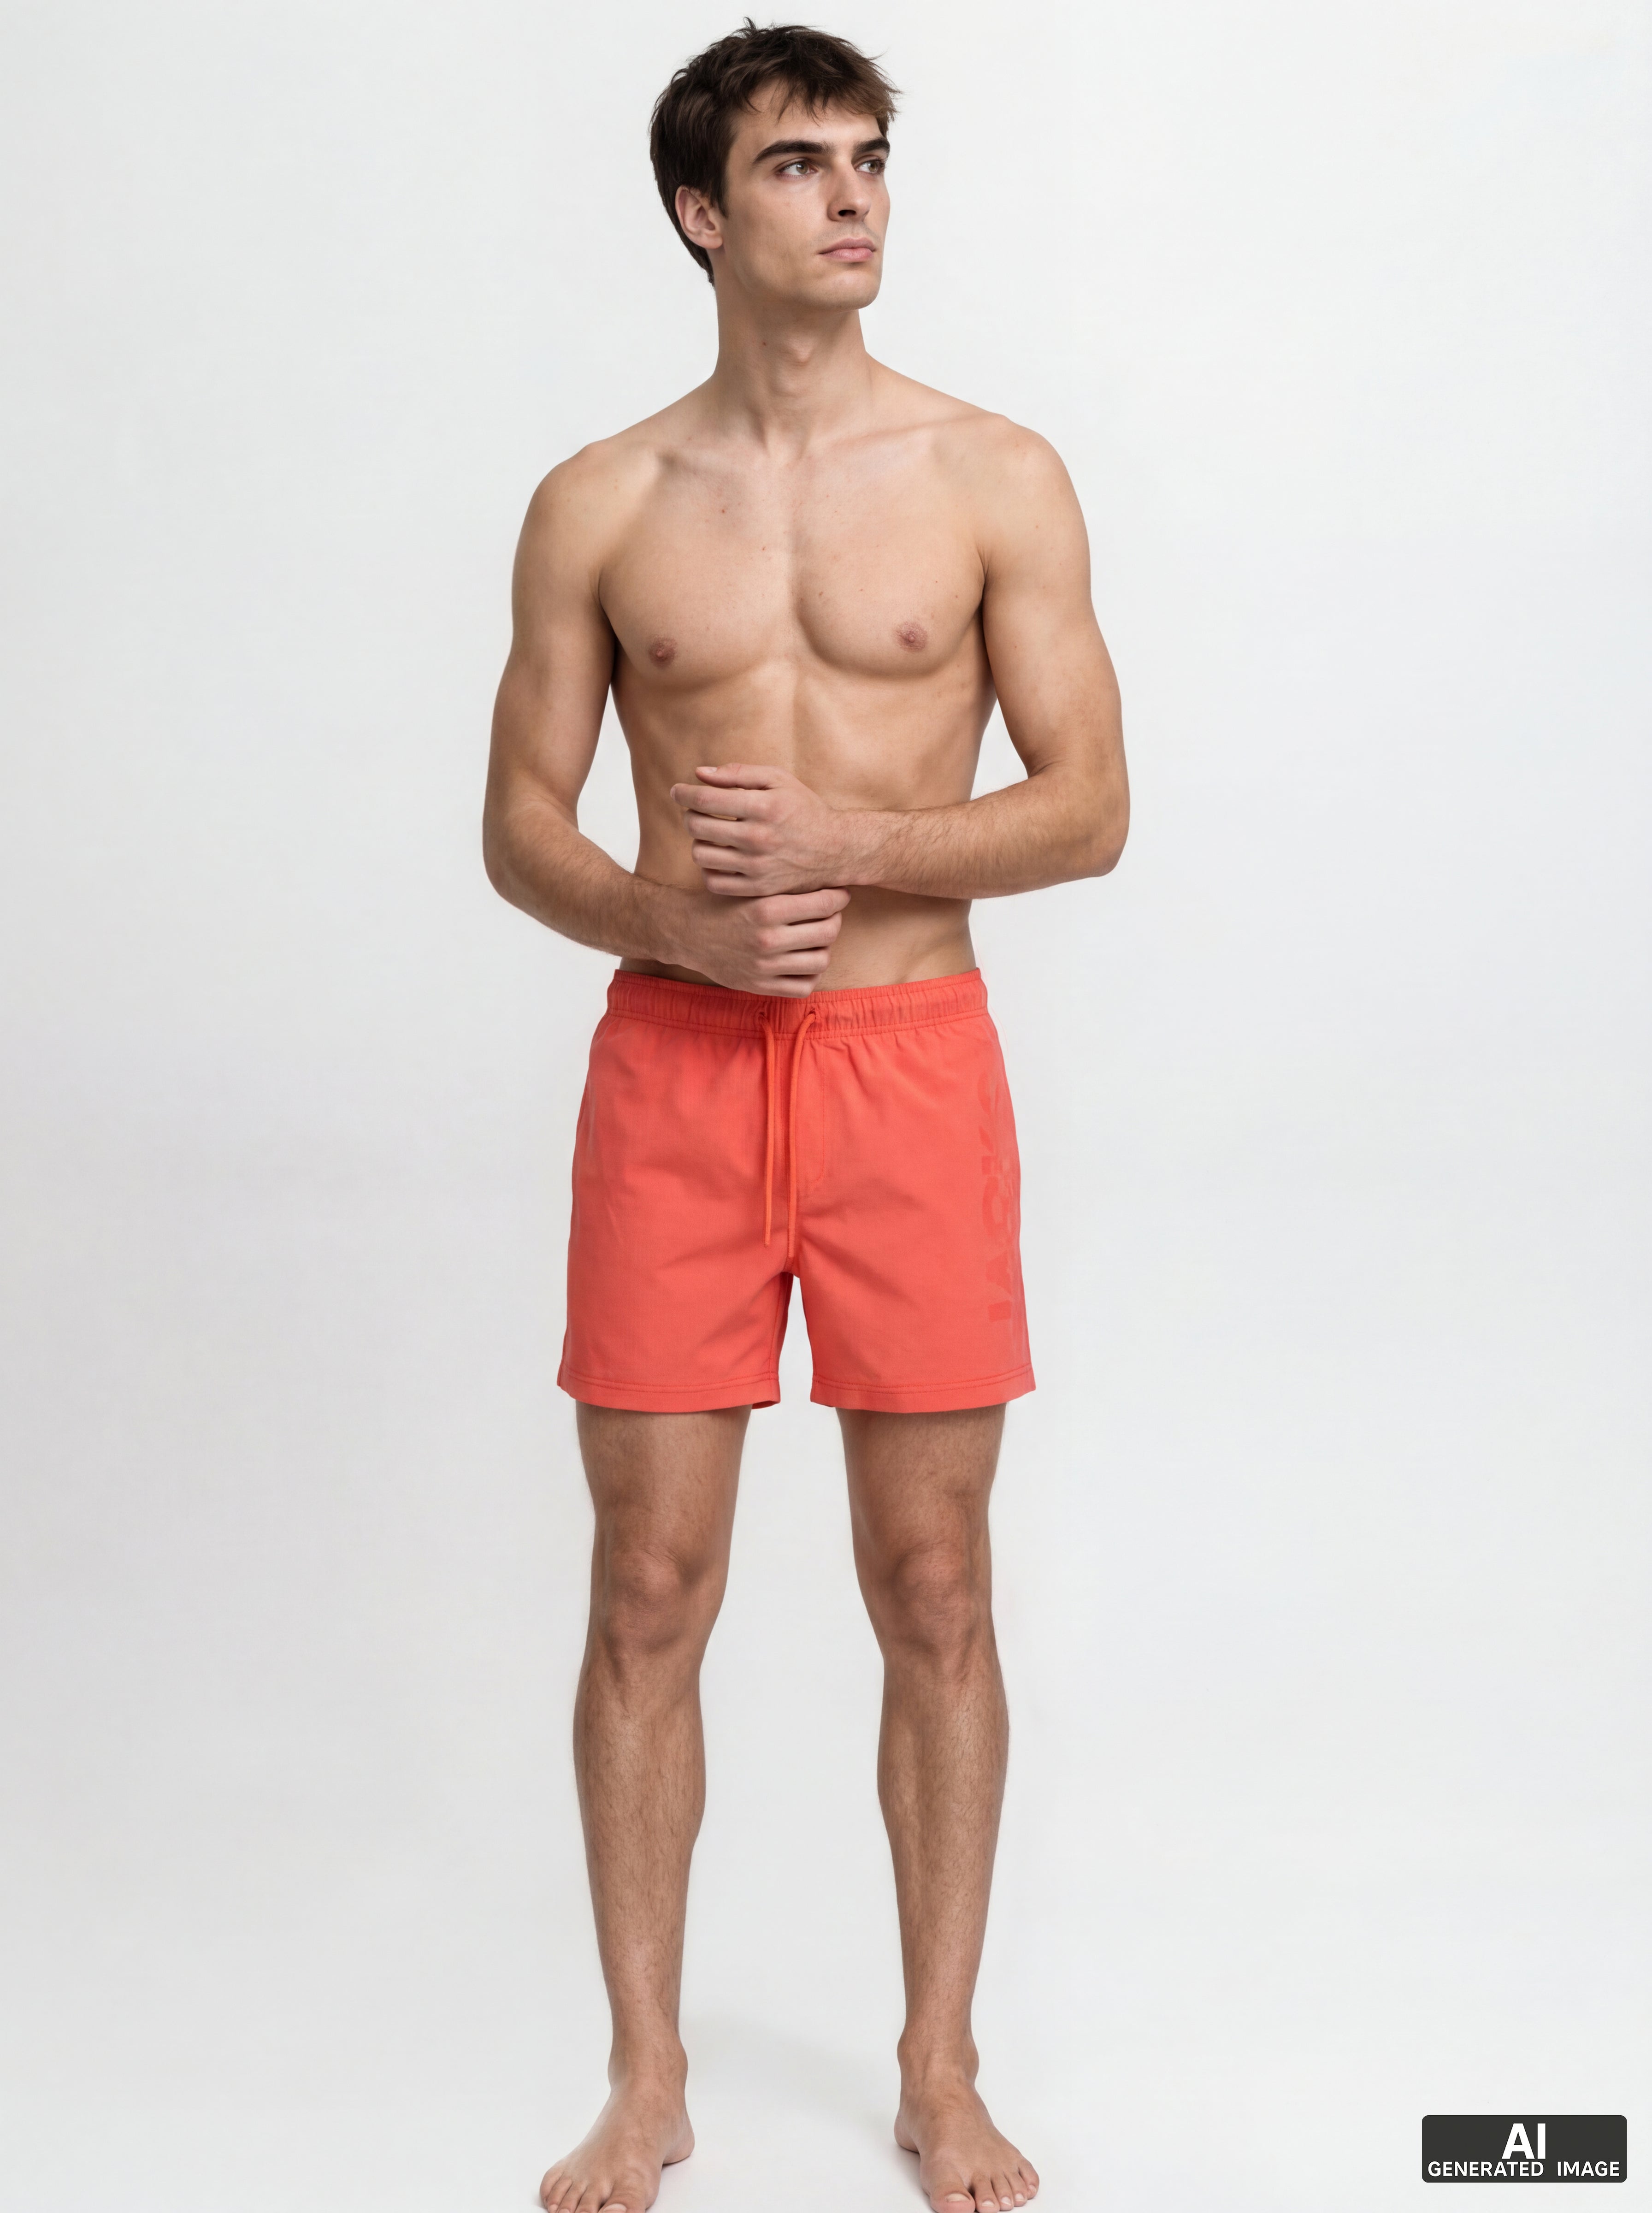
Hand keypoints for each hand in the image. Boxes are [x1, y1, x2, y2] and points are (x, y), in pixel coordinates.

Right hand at [667, 885, 849, 996]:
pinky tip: (805, 961)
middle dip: (835, 920)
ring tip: (818, 939)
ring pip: (821, 961)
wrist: (687, 933)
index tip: (840, 894)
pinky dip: (811, 974)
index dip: (839, 897)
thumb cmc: (723, 906)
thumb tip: (829, 884)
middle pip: (828, 932)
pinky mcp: (760, 986)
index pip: (824, 903)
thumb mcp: (751, 890)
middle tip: (831, 915)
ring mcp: (764, 967)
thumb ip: (785, 888)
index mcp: (766, 909)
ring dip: (825, 949)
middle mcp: (767, 939)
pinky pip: (803, 986)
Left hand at [669, 762, 867, 895]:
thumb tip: (700, 773)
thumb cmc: (804, 809)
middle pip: (697, 826)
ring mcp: (757, 867)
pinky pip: (713, 881)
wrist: (836, 850)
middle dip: (689, 814)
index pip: (705, 799)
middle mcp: (758, 838)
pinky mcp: (757, 888)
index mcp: (763, 807)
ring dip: (697, 841)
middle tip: (695, 811)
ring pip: (700, 854)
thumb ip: (739, 773)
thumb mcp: (779, 780)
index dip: (683, 793)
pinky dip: (708, 867)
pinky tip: (718, 856)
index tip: (677, 791)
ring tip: (708, 834)